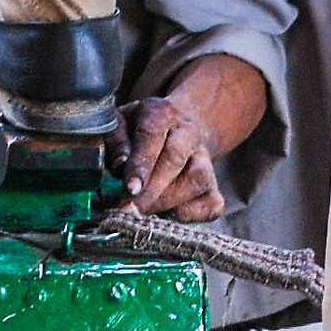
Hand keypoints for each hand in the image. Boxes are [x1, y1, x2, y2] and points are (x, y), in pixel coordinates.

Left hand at [113, 94, 226, 220]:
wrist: (180, 128)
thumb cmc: (139, 130)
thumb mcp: (119, 124)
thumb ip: (115, 142)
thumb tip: (119, 165)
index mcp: (161, 114)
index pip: (152, 136)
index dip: (141, 164)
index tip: (130, 188)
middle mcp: (188, 133)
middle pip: (175, 159)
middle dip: (151, 190)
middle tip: (129, 209)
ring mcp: (206, 159)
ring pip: (197, 181)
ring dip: (167, 203)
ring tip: (143, 212)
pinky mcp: (215, 186)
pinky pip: (211, 204)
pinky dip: (188, 216)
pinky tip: (165, 215)